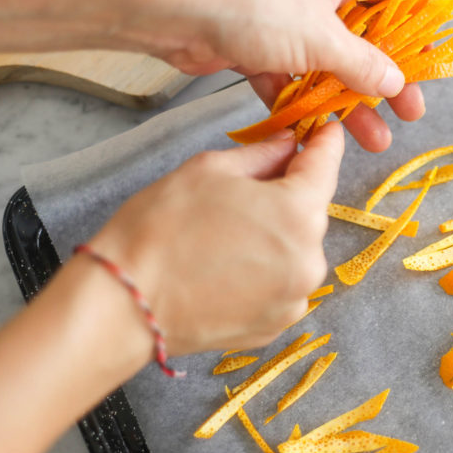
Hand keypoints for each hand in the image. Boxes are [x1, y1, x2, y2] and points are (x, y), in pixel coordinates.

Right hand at [87, 123, 344, 354]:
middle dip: (287, 195)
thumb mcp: (210, 170)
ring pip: (297, 250)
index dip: (325, 143)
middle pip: (310, 212)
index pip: (326, 166)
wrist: (126, 304)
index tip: (325, 129)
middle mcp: (310, 259)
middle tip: (244, 191)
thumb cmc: (160, 228)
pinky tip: (228, 267)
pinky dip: (265, 271)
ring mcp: (296, 297)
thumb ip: (262, 154)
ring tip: (227, 236)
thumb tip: (287, 144)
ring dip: (276, 236)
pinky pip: (283, 284)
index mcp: (299, 213)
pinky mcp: (278, 324)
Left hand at [155, 0, 425, 151]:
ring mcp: (287, 17)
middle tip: (408, 114)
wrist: (169, 9)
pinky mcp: (260, 45)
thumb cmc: (252, 4)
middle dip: (384, 79)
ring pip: (330, 64)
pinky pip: (295, 78)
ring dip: (349, 101)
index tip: (430, 64)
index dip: (414, 28)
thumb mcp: (321, 38)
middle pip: (364, 36)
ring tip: (374, 141)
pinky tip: (321, 136)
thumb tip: (397, 82)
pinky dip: (307, 104)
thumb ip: (363, 64)